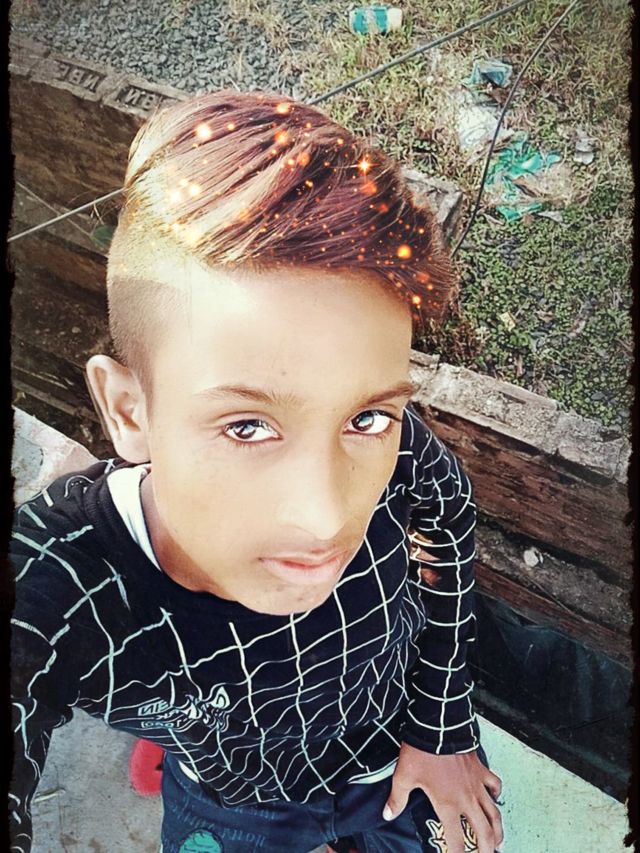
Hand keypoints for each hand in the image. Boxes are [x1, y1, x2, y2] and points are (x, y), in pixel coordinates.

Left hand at [383, 743, 502, 852]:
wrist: (438, 727)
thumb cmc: (421, 752)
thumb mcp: (403, 777)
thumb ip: (397, 799)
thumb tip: (388, 814)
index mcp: (447, 805)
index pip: (456, 840)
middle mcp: (466, 799)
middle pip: (484, 833)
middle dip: (486, 850)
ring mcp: (476, 784)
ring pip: (494, 813)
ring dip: (497, 830)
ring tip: (498, 840)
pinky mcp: (481, 769)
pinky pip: (495, 785)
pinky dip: (497, 794)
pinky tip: (495, 799)